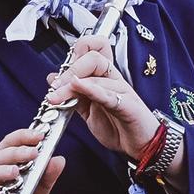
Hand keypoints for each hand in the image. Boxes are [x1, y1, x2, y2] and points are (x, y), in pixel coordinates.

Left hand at [46, 35, 159, 158]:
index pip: (95, 47)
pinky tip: (79, 88)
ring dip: (71, 85)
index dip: (77, 52)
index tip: (61, 71)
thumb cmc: (119, 126)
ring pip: (97, 74)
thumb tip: (53, 77)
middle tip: (55, 87)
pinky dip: (91, 89)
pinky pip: (108, 94)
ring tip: (56, 97)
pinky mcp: (128, 105)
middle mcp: (114, 79)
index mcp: (105, 76)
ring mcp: (122, 90)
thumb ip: (73, 93)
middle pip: (93, 56)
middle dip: (70, 69)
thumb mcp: (88, 110)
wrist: (140, 146)